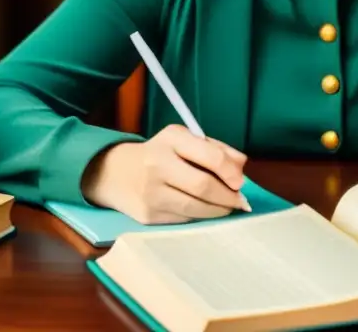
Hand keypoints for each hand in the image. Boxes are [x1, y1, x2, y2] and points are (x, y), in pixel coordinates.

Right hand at [84, 124, 247, 224]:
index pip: (210, 156)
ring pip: (195, 208)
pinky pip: (184, 219)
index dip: (231, 172)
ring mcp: (151, 192)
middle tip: (239, 200)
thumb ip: (215, 149)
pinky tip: (204, 210)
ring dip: (218, 210)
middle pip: (203, 186)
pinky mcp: (148, 215)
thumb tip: (242, 166)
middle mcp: (158, 164)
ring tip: (226, 207)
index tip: (241, 182)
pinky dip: (200, 216)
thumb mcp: (184, 140)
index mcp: (172, 139)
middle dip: (228, 197)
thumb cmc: (160, 154)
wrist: (115, 173)